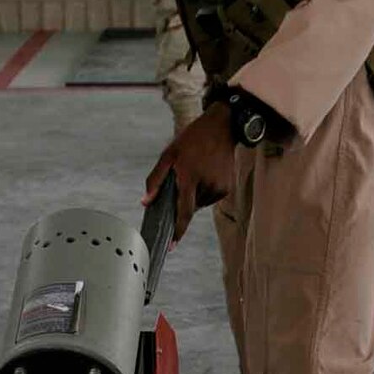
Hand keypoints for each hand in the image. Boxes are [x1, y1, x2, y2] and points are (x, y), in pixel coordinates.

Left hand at [143, 102, 233, 239]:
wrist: (222, 127)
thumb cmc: (191, 140)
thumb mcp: (168, 155)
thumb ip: (155, 180)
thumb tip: (146, 202)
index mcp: (190, 177)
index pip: (184, 212)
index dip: (177, 231)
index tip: (171, 246)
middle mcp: (207, 185)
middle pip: (190, 207)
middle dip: (182, 201)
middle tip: (181, 179)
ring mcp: (219, 188)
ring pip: (199, 203)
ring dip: (193, 195)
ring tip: (194, 172)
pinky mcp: (227, 188)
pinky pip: (209, 198)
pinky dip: (203, 191)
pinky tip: (203, 173)